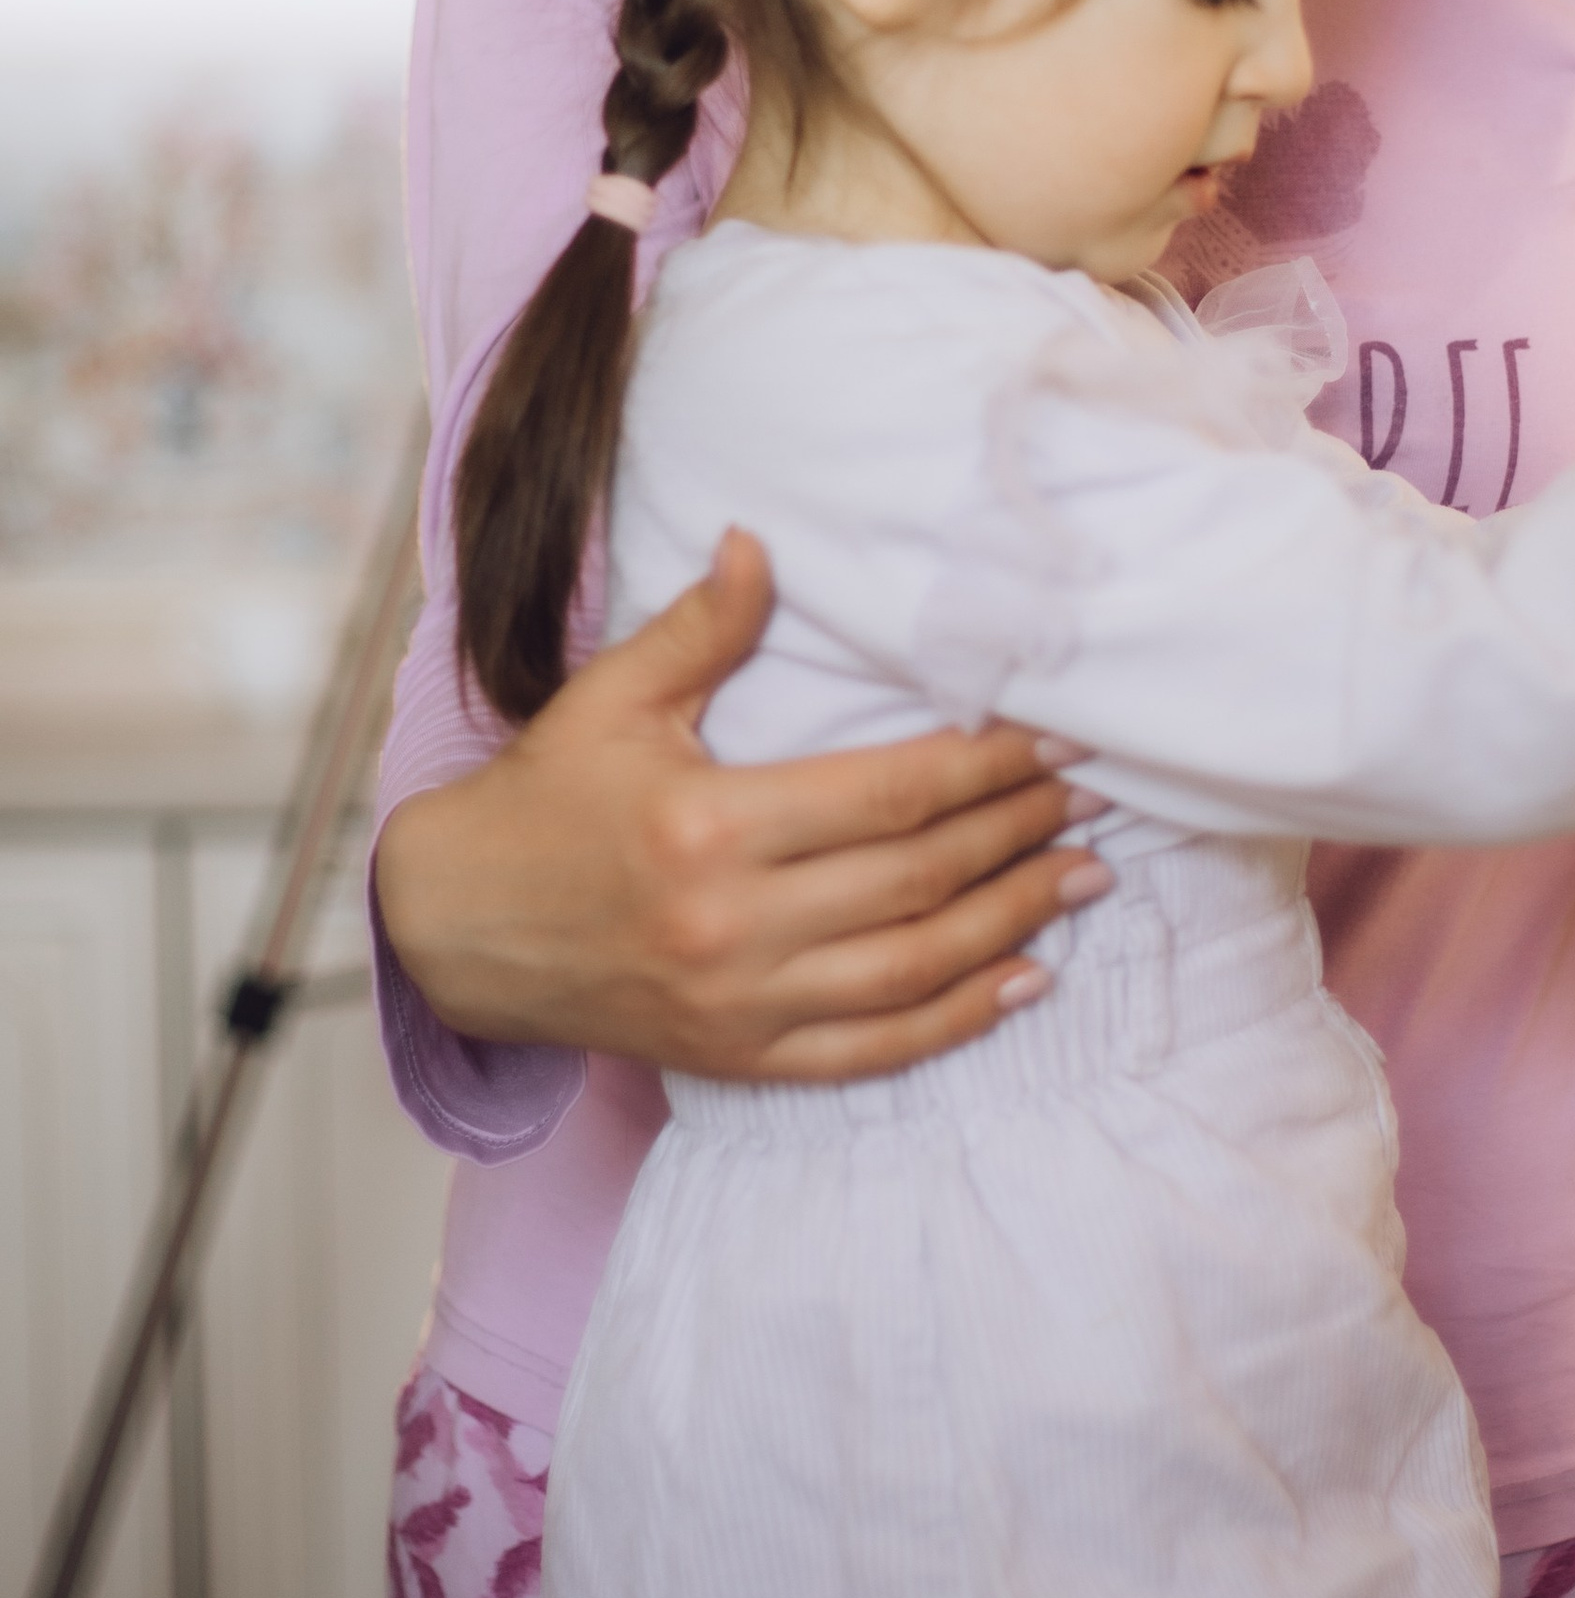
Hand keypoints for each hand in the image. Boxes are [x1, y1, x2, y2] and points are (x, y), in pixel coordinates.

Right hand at [375, 529, 1107, 1082]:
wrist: (454, 933)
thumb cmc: (541, 802)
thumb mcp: (610, 699)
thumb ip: (702, 627)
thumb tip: (762, 541)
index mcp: (708, 828)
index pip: (887, 795)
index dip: (985, 766)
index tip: (1057, 737)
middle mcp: (733, 926)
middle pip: (918, 878)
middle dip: (1019, 832)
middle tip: (1097, 794)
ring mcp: (740, 1003)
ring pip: (914, 968)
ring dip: (1014, 922)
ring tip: (1087, 874)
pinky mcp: (739, 1056)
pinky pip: (871, 1051)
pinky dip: (956, 1021)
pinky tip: (1024, 981)